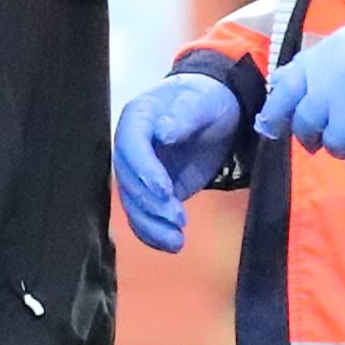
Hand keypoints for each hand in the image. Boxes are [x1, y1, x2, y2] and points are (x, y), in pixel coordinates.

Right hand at [112, 69, 244, 251]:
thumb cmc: (206, 100)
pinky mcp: (153, 192)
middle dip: (150, 204)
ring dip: (151, 226)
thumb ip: (184, 115)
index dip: (144, 169)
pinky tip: (172, 245)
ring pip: (133, 204)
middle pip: (128, 180)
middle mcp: (131, 148)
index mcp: (138, 118)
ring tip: (177, 241)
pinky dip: (155, 233)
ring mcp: (140, 172)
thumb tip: (163, 133)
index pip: (130, 145)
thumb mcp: (201, 100)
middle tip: (177, 218)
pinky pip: (146, 216)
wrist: (216, 111)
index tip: (165, 190)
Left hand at [261, 9, 344, 169]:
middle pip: (305, 125)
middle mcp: (332, 85)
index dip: (275, 115)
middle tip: (325, 137)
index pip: (283, 92)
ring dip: (344, 146)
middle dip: (312, 136)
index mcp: (323, 59)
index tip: (274, 128)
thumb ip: (319, 62)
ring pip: (332, 145)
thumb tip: (286, 83)